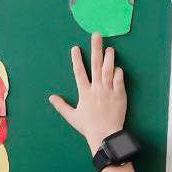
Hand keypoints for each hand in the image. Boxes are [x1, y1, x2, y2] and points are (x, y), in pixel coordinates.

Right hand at [49, 33, 127, 154]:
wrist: (105, 135)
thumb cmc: (88, 127)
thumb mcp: (72, 117)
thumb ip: (61, 106)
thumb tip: (51, 98)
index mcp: (84, 93)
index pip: (79, 72)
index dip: (76, 59)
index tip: (75, 48)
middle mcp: (96, 89)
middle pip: (96, 65)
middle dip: (95, 48)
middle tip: (97, 35)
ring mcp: (109, 91)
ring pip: (109, 69)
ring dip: (109, 57)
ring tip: (110, 48)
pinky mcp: (120, 95)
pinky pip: (120, 80)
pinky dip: (119, 72)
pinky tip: (118, 67)